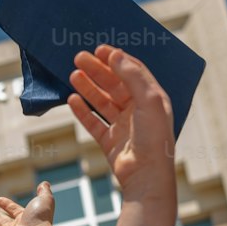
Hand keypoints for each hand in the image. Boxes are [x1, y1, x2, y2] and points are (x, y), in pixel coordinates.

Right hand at [67, 44, 175, 203]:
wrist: (146, 176)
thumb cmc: (154, 138)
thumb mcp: (149, 100)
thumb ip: (132, 76)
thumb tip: (116, 55)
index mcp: (152, 99)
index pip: (133, 72)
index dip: (117, 59)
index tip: (100, 49)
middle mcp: (138, 111)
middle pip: (115, 84)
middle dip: (97, 70)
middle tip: (79, 58)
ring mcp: (123, 126)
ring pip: (102, 102)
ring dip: (88, 87)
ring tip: (72, 75)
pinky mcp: (110, 142)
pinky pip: (94, 122)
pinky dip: (82, 111)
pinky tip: (72, 100)